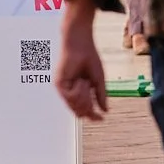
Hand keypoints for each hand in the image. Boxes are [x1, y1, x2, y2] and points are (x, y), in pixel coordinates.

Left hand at [55, 0, 107, 121]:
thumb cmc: (89, 58)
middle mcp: (70, 91)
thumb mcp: (98, 80)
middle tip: (91, 90)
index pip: (84, 110)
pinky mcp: (59, 84)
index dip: (93, 117)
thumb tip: (105, 111)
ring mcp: (64, 89)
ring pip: (75, 107)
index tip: (101, 119)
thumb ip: (100, 96)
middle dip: (89, 106)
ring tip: (85, 82)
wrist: (80, 44)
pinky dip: (79, 91)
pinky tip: (81, 81)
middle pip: (79, 112)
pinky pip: (70, 97)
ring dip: (84, 97)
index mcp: (79, 91)